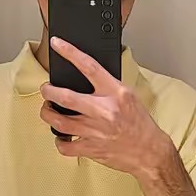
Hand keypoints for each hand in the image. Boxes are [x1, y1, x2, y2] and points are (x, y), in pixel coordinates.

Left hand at [40, 37, 172, 177]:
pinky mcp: (91, 149)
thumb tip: (87, 75)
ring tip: (47, 110)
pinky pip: (65, 146)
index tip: (57, 44)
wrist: (149, 151)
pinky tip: (62, 137)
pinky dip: (59, 141)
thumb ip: (108, 86)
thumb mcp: (129, 96)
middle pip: (66, 97)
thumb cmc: (140, 124)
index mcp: (116, 93)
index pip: (89, 66)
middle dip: (49, 91)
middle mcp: (104, 111)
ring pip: (59, 122)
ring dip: (47, 114)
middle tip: (46, 89)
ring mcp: (95, 131)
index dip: (70, 52)